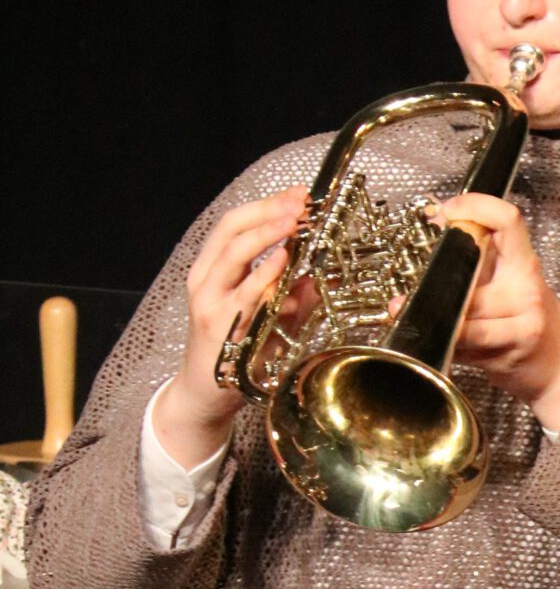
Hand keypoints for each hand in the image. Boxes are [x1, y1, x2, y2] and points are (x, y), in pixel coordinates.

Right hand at [152, 189, 307, 466]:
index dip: (266, 205)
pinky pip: (244, 294)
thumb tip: (325, 274)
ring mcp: (211, 301)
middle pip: (232, 229)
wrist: (205, 394)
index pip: (236, 224)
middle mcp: (206, 279)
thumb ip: (294, 294)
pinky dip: (264, 275)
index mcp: (213, 269)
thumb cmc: (236, 351)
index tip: (298, 194)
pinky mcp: (219, 325)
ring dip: (267, 234)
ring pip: (233, 254)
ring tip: (294, 220)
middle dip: (268, 211)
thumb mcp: (268, 315)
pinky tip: (282, 261)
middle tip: (299, 202)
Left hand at [434, 193, 559, 428]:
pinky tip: (436, 340)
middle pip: (470, 267)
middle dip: (438, 274)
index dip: (475, 206)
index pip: (507, 220)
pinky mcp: (509, 348)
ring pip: (461, 309)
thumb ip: (483, 261)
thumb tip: (442, 227)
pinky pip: (464, 340)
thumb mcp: (517, 284)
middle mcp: (525, 287)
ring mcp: (520, 319)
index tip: (447, 211)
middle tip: (419, 279)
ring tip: (415, 313)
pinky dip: (444, 341)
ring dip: (432, 314)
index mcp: (526, 264)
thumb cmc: (533, 326)